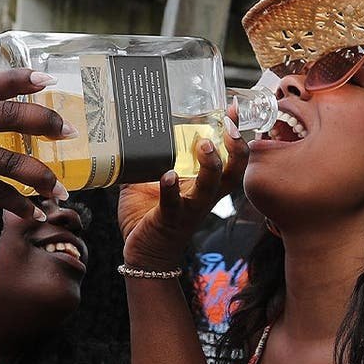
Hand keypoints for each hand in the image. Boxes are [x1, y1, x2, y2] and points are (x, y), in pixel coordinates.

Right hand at [0, 69, 72, 239]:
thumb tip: (17, 124)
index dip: (25, 79)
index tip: (51, 81)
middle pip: (11, 114)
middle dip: (47, 123)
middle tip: (69, 132)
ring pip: (13, 161)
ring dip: (42, 177)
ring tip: (61, 190)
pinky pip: (2, 193)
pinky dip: (23, 206)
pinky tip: (36, 213)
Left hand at [118, 116, 247, 269]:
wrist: (143, 255)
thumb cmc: (148, 218)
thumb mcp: (147, 182)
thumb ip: (145, 160)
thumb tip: (127, 133)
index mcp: (202, 184)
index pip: (228, 157)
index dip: (235, 134)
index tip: (232, 109)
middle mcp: (202, 196)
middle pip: (233, 172)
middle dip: (236, 148)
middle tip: (228, 126)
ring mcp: (188, 209)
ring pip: (211, 187)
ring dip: (211, 165)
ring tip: (204, 144)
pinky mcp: (169, 220)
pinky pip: (174, 204)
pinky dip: (171, 190)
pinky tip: (167, 176)